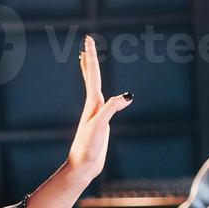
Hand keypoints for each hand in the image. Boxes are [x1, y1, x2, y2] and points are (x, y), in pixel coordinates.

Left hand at [66, 35, 134, 184]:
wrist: (82, 167)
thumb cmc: (88, 148)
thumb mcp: (100, 127)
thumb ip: (111, 110)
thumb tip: (126, 96)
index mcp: (93, 103)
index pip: (93, 74)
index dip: (92, 57)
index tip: (88, 40)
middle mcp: (93, 105)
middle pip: (91, 77)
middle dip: (90, 60)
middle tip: (87, 43)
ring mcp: (96, 114)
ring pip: (93, 87)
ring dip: (91, 73)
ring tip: (88, 61)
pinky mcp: (100, 124)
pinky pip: (103, 102)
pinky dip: (104, 92)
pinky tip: (106, 95)